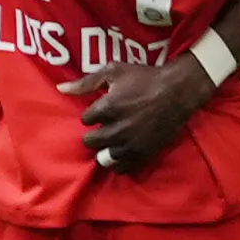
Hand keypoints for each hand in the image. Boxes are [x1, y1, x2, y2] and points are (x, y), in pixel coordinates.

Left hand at [58, 55, 213, 172]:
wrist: (178, 91)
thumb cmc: (145, 77)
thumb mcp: (114, 71)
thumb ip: (86, 82)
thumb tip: (60, 88)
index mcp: (107, 108)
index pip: (86, 119)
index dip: (93, 114)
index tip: (102, 109)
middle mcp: (117, 130)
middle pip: (91, 141)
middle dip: (96, 133)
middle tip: (105, 125)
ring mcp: (130, 144)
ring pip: (105, 157)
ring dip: (106, 148)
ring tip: (113, 139)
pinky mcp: (143, 154)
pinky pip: (122, 168)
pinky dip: (119, 162)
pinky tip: (122, 151)